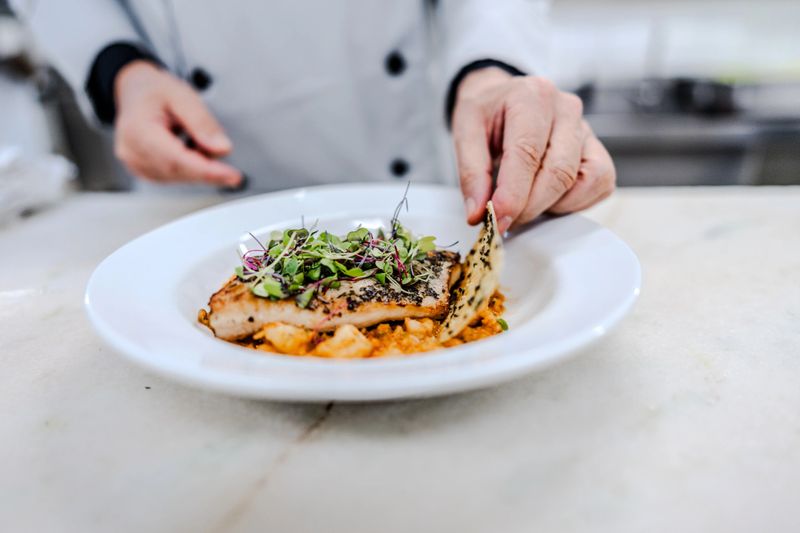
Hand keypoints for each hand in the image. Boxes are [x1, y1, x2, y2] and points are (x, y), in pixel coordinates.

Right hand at [113, 61, 241, 185]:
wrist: (135, 91)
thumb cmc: (155, 91)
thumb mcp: (182, 95)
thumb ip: (202, 122)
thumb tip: (222, 148)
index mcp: (138, 130)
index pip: (176, 159)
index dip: (207, 170)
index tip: (233, 176)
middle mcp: (132, 151)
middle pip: (178, 171)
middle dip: (208, 170)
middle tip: (231, 170)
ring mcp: (136, 164)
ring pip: (178, 176)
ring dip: (199, 165)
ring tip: (200, 139)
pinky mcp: (145, 170)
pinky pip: (174, 175)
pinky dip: (190, 166)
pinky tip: (192, 148)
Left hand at [452, 68, 615, 232]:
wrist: (502, 100)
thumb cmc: (486, 114)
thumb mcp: (464, 133)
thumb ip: (471, 175)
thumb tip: (478, 214)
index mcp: (531, 97)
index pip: (527, 153)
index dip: (513, 193)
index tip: (497, 219)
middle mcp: (566, 109)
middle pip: (559, 172)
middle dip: (530, 206)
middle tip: (504, 220)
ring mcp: (586, 129)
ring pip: (583, 181)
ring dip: (552, 206)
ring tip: (524, 204)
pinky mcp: (596, 150)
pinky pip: (599, 185)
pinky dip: (574, 203)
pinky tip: (547, 199)